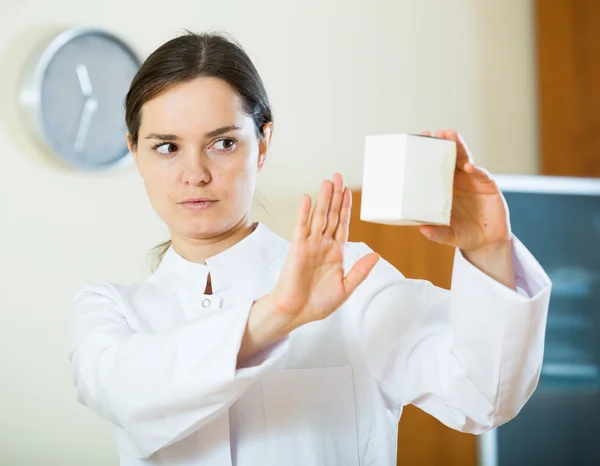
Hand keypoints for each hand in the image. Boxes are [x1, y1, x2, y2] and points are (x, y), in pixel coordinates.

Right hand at [271, 173, 379, 328]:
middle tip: (338, 176)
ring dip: (323, 199)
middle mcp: (323, 246)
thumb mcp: (346, 288)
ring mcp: (310, 245)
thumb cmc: (318, 303)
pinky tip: (307, 199)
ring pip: (319, 217)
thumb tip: (376, 255)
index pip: (343, 225)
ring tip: (327, 181)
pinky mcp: (297, 249)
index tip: (348, 191)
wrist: (296, 313)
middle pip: (331, 215)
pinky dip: (304, 213)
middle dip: (336, 196)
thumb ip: (360, 271)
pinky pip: (301, 227)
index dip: (346, 208)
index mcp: (336, 253)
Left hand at [418, 130, 510, 253]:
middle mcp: (458, 181)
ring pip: (465, 160)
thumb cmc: (463, 234)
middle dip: (444, 144)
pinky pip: (481, 174)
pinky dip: (475, 170)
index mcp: (444, 189)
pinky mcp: (488, 186)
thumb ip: (437, 233)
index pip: (435, 168)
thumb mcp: (448, 235)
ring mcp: (473, 181)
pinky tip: (468, 166)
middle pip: (450, 158)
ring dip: (459, 147)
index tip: (419, 140)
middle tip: (436, 132)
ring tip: (450, 135)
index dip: (428, 155)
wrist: (488, 241)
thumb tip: (423, 230)